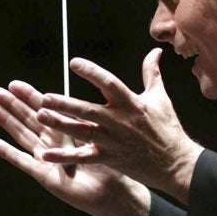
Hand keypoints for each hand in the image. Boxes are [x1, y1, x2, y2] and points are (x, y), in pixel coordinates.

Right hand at [0, 79, 150, 215]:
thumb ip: (82, 120)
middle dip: (12, 105)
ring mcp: (47, 158)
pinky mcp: (44, 174)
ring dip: (7, 122)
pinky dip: (7, 152)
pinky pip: (22, 161)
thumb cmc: (110, 164)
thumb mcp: (95, 136)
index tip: (15, 84)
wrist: (112, 192)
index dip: (29, 96)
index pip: (44, 109)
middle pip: (28, 120)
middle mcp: (53, 143)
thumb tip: (73, 101)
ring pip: (22, 135)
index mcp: (66, 131)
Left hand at [34, 48, 202, 203]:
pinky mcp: (110, 159)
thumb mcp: (160, 98)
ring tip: (40, 117)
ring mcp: (114, 141)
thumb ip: (152, 73)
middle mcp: (120, 122)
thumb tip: (155, 52)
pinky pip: (83, 157)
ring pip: (82, 132)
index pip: (109, 83)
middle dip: (66, 104)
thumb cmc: (168, 128)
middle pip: (89, 110)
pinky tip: (44, 154)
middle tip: (45, 97)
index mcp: (131, 103)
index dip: (91, 72)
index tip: (73, 62)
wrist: (175, 163)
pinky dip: (64, 157)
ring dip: (60, 125)